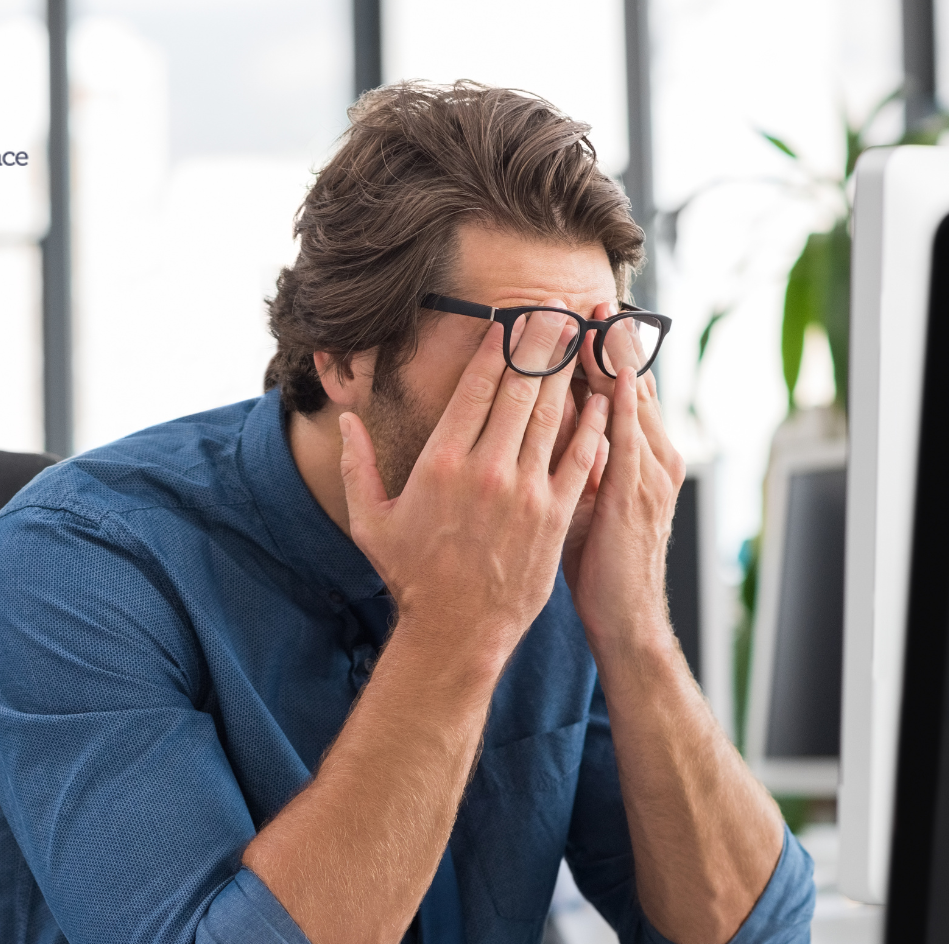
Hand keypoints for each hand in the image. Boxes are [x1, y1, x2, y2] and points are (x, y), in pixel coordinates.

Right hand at [339, 304, 609, 669]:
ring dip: (568, 371)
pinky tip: (602, 399)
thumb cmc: (411, 576)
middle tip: (556, 308)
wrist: (457, 631)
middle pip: (520, 388)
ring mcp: (525, 491)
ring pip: (552, 415)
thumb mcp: (370, 520)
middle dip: (540, 343)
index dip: (498, 346)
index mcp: (442, 461)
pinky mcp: (554, 515)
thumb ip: (356, 465)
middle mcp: (486, 468)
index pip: (476, 387)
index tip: (511, 318)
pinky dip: (592, 425)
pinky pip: (579, 458)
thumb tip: (346, 419)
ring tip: (580, 336)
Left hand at [562, 305, 685, 654]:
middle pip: (633, 385)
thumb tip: (550, 424)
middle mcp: (653, 457)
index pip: (623, 390)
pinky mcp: (636, 495)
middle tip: (594, 297)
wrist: (626, 619)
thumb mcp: (590, 502)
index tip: (586, 314)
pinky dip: (618, 403)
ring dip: (615, 358)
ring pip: (632, 402)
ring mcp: (649, 474)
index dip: (607, 351)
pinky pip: (626, 438)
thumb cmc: (602, 565)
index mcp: (643, 457)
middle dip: (614, 340)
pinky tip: (608, 374)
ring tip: (600, 316)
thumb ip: (579, 460)